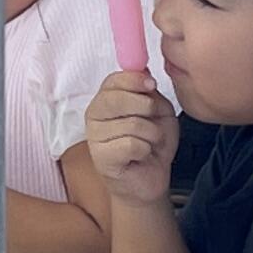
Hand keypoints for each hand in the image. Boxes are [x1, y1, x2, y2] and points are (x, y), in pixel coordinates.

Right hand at [80, 72, 179, 206]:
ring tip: (149, 143)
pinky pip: (132, 144)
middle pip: (117, 99)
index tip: (151, 86)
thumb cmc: (152, 143)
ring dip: (152, 135)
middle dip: (146, 108)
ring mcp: (94, 138)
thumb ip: (149, 92)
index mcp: (105, 100)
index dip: (135, 80)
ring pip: (132, 124)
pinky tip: (141, 156)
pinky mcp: (101, 158)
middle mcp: (94, 116)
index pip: (113, 80)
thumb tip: (143, 73)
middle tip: (153, 121)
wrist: (150, 179)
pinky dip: (146, 150)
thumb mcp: (159, 111)